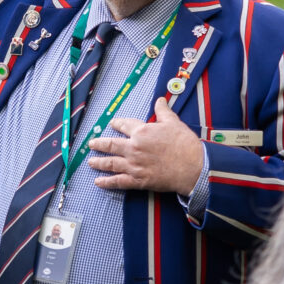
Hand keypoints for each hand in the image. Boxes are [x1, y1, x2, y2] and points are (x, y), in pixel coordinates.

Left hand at [90, 99, 206, 195]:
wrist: (193, 166)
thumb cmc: (184, 144)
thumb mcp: (173, 123)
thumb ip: (163, 111)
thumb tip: (160, 100)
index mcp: (142, 132)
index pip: (124, 125)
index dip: (117, 124)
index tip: (112, 124)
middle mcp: (134, 148)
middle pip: (111, 145)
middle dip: (99, 144)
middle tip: (91, 144)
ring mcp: (134, 165)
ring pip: (111, 163)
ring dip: (99, 162)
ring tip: (91, 162)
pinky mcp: (138, 180)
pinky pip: (118, 181)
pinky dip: (107, 182)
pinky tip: (98, 182)